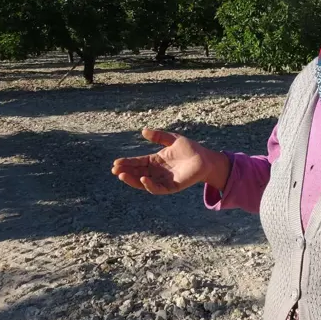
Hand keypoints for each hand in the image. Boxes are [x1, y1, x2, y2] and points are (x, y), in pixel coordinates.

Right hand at [111, 128, 228, 194]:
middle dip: (125, 172)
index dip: (127, 163)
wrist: (206, 159)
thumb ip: (158, 136)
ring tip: (122, 175)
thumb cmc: (190, 149)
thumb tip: (143, 131)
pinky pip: (158, 188)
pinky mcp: (172, 187)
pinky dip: (149, 185)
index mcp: (155, 161)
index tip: (116, 162)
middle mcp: (157, 172)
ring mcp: (163, 180)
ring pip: (144, 182)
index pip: (138, 163)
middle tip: (114, 170)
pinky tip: (142, 179)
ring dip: (133, 180)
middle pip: (137, 173)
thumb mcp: (172, 139)